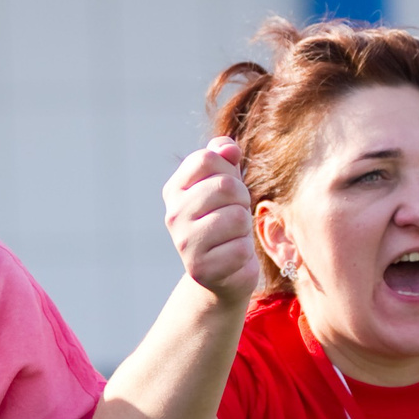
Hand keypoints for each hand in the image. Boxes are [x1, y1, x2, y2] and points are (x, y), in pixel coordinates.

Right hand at [164, 138, 259, 307]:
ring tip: (232, 237)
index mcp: (174, 190)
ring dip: (244, 228)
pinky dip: (245, 254)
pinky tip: (232, 258)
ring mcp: (184, 243)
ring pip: (237, 217)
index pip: (206, 159)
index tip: (227, 190)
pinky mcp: (201, 269)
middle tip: (234, 216)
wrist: (224, 271)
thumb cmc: (226, 221)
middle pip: (225, 186)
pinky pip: (241, 249)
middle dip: (242, 200)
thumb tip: (228, 147)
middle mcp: (173, 215)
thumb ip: (224, 159)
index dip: (228, 170)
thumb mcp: (226, 185)